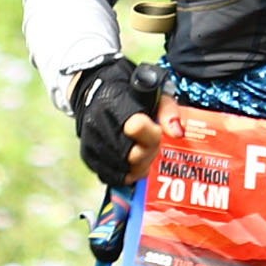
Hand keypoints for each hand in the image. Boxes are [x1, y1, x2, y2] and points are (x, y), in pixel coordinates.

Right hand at [73, 59, 166, 189]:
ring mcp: (91, 142)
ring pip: (124, 171)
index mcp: (115, 103)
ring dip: (140, 166)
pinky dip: (127, 172)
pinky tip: (132, 161)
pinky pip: (112, 176)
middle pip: (133, 156)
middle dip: (150, 153)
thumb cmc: (130, 90)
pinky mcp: (88, 156)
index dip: (152, 133)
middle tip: (153, 143)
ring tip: (142, 149)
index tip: (156, 127)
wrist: (95, 90)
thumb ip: (169, 111)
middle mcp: (99, 124)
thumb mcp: (155, 89)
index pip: (136, 128)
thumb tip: (177, 134)